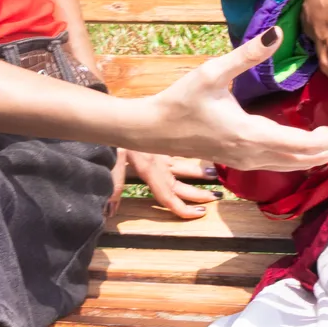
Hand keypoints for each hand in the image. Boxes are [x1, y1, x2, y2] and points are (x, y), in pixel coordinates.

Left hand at [103, 148, 219, 222]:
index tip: (200, 213)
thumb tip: (110, 212)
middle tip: (217, 197)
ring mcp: (162, 152)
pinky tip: (200, 147)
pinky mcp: (162, 140)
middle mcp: (160, 164)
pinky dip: (190, 152)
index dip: (184, 208)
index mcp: (150, 171)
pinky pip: (179, 149)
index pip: (169, 196)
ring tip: (215, 173)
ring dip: (200, 171)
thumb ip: (115, 186)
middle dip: (199, 193)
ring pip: (185, 164)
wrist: (118, 113)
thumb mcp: (112, 161)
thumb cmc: (114, 137)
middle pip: (181, 184)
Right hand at [136, 29, 327, 168]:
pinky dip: (312, 152)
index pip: (308, 144)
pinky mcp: (247, 158)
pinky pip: (289, 161)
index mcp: (251, 135)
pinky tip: (322, 138)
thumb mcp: (211, 72)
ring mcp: (251, 160)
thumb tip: (277, 31)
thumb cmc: (179, 100)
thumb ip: (246, 55)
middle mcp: (256, 154)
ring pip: (302, 163)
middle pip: (313, 158)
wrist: (152, 131)